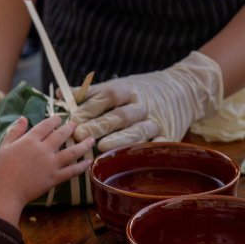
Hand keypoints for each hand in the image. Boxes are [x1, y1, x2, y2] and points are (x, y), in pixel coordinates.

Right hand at [0, 116, 93, 224]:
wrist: (5, 193)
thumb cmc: (0, 170)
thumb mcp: (3, 147)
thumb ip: (15, 132)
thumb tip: (24, 118)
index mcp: (30, 141)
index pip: (46, 125)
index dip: (54, 120)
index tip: (59, 118)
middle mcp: (43, 150)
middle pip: (61, 135)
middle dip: (70, 128)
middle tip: (76, 124)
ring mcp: (51, 164)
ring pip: (72, 152)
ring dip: (83, 145)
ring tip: (91, 139)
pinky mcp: (54, 178)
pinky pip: (71, 171)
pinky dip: (81, 167)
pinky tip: (88, 162)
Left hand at [72, 51, 222, 150]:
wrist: (184, 89)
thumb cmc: (140, 90)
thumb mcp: (117, 85)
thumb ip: (89, 93)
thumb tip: (60, 97)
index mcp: (129, 89)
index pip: (108, 96)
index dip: (91, 106)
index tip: (74, 118)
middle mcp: (143, 105)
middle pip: (120, 115)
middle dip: (100, 125)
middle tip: (81, 135)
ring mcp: (157, 121)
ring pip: (138, 131)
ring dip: (120, 139)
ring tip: (102, 148)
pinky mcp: (170, 136)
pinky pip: (160, 145)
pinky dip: (150, 150)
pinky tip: (135, 158)